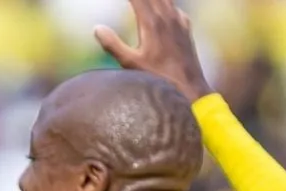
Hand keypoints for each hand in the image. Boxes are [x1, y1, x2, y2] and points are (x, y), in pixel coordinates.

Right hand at [94, 0, 214, 101]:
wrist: (189, 86)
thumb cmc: (158, 77)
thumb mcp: (131, 64)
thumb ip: (112, 45)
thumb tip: (97, 28)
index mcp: (151, 22)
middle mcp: (167, 16)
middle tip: (131, 0)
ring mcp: (178, 21)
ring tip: (141, 2)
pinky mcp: (185, 27)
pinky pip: (174, 7)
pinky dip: (164, 4)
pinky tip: (161, 8)